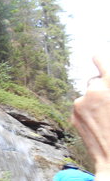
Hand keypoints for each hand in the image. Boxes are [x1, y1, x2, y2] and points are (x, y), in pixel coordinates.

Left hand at [72, 55, 109, 172]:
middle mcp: (94, 90)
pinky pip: (81, 107)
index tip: (95, 55)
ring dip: (93, 101)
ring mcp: (81, 103)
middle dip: (100, 87)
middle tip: (108, 101)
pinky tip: (97, 125)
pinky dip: (87, 112)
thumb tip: (107, 83)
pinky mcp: (73, 114)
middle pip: (94, 81)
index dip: (99, 59)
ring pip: (87, 96)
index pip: (102, 62)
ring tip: (105, 118)